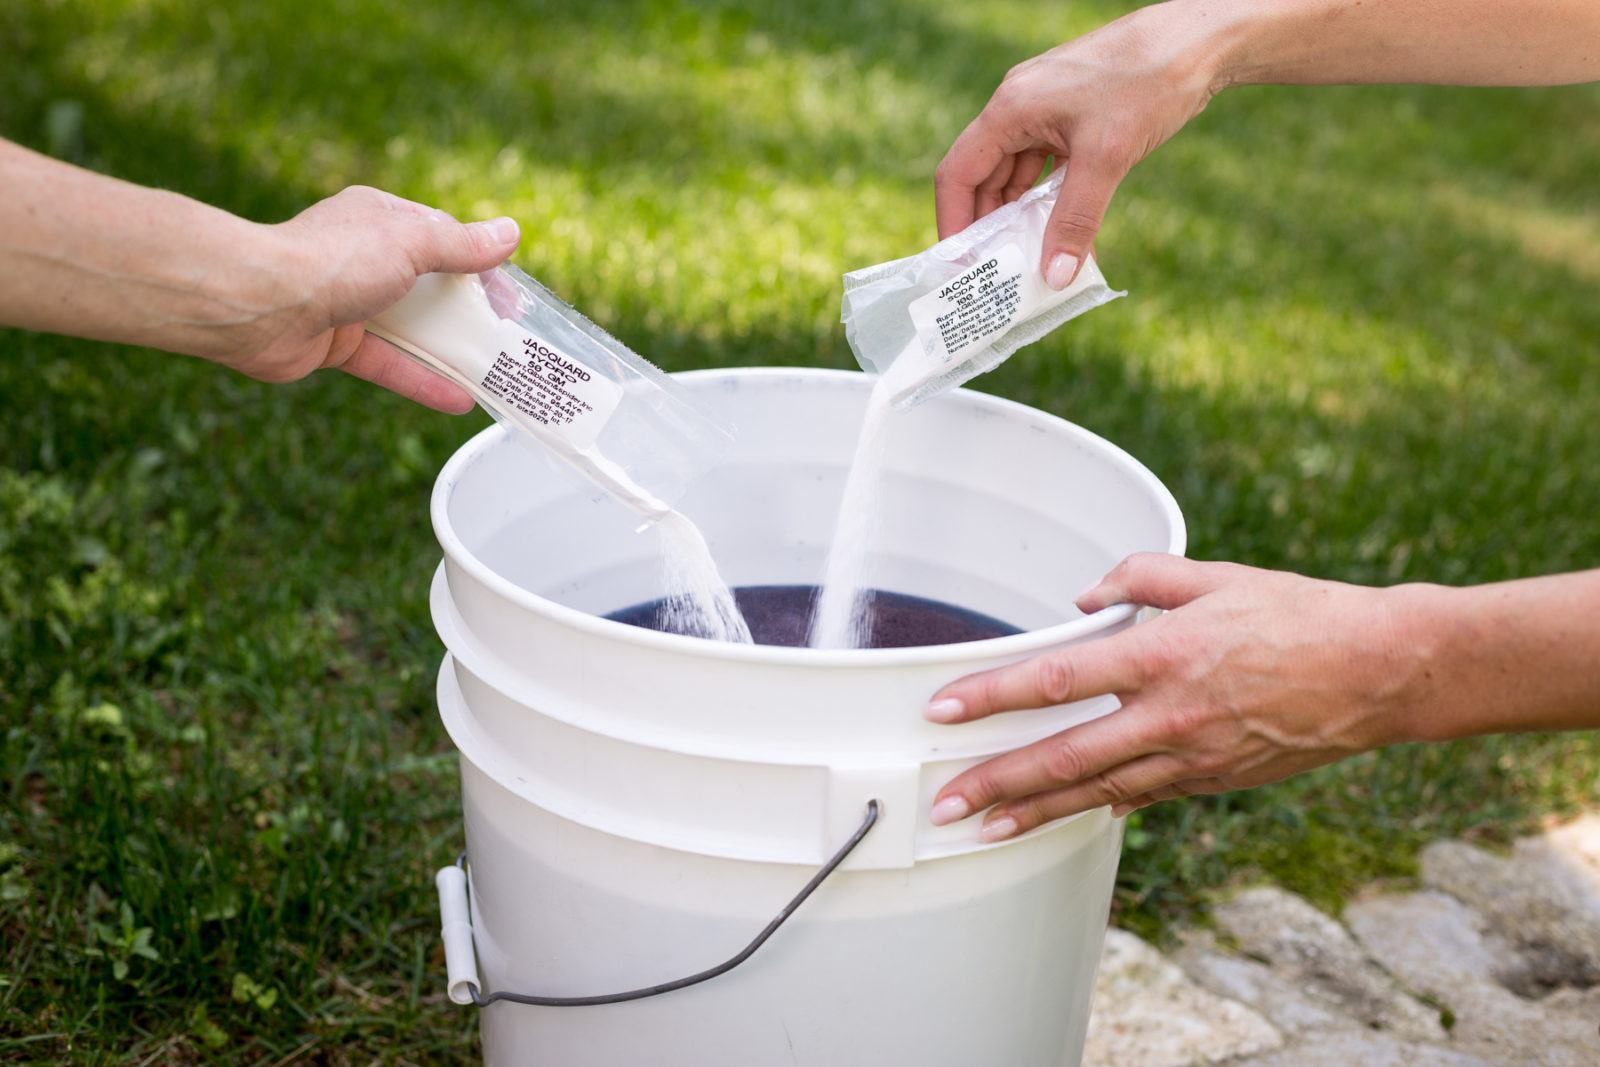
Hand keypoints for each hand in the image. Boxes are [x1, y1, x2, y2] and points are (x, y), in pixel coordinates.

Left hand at [228, 187, 521, 412]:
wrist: (256, 303)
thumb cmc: (332, 260)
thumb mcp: (410, 244)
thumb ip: (461, 245)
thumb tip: (511, 233)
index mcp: (381, 219)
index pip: (443, 238)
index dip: (480, 267)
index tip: (508, 299)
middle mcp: (366, 257)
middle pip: (430, 287)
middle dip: (468, 313)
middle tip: (505, 336)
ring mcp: (351, 303)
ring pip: (412, 329)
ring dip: (450, 352)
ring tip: (492, 373)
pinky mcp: (338, 344)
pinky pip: (390, 364)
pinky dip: (423, 381)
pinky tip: (459, 400)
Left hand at [925, 553, 1420, 840]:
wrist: (1382, 671)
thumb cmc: (1300, 612)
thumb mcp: (1216, 577)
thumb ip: (1140, 577)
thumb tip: (1082, 598)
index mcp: (1162, 654)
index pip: (1055, 681)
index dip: (992, 697)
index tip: (942, 710)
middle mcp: (1169, 714)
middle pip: (1063, 756)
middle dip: (995, 781)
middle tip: (941, 802)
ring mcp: (1192, 756)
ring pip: (1095, 792)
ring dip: (1034, 812)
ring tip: (982, 829)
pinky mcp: (1213, 779)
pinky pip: (1142, 796)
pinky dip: (1096, 807)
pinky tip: (1061, 817)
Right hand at [933, 4, 1222, 288]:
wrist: (1200, 40)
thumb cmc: (1148, 82)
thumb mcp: (1107, 157)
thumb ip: (1076, 220)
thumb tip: (1054, 276)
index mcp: (1010, 109)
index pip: (958, 174)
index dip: (954, 223)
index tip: (961, 267)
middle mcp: (1019, 108)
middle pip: (986, 178)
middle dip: (990, 228)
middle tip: (998, 276)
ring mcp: (1047, 112)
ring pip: (1020, 176)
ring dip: (1024, 219)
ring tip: (1031, 263)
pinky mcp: (1074, 118)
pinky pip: (1050, 169)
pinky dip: (1055, 203)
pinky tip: (1068, 235)